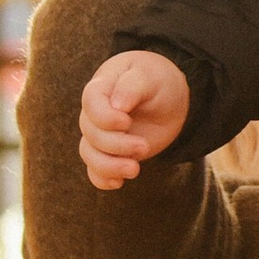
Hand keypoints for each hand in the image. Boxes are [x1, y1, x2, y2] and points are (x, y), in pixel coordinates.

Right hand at [79, 50, 189, 188]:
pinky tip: (119, 182)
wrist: (170, 99)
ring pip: (89, 154)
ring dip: (109, 166)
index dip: (104, 118)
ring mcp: (100, 134)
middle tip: (144, 146)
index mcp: (103, 86)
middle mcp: (95, 112)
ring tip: (135, 169)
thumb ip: (132, 86)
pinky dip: (103, 179)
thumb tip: (117, 105)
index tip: (126, 122)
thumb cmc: (158, 81)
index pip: (90, 102)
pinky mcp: (108, 153)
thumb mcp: (150, 75)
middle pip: (90, 132)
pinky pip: (94, 170)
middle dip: (116, 144)